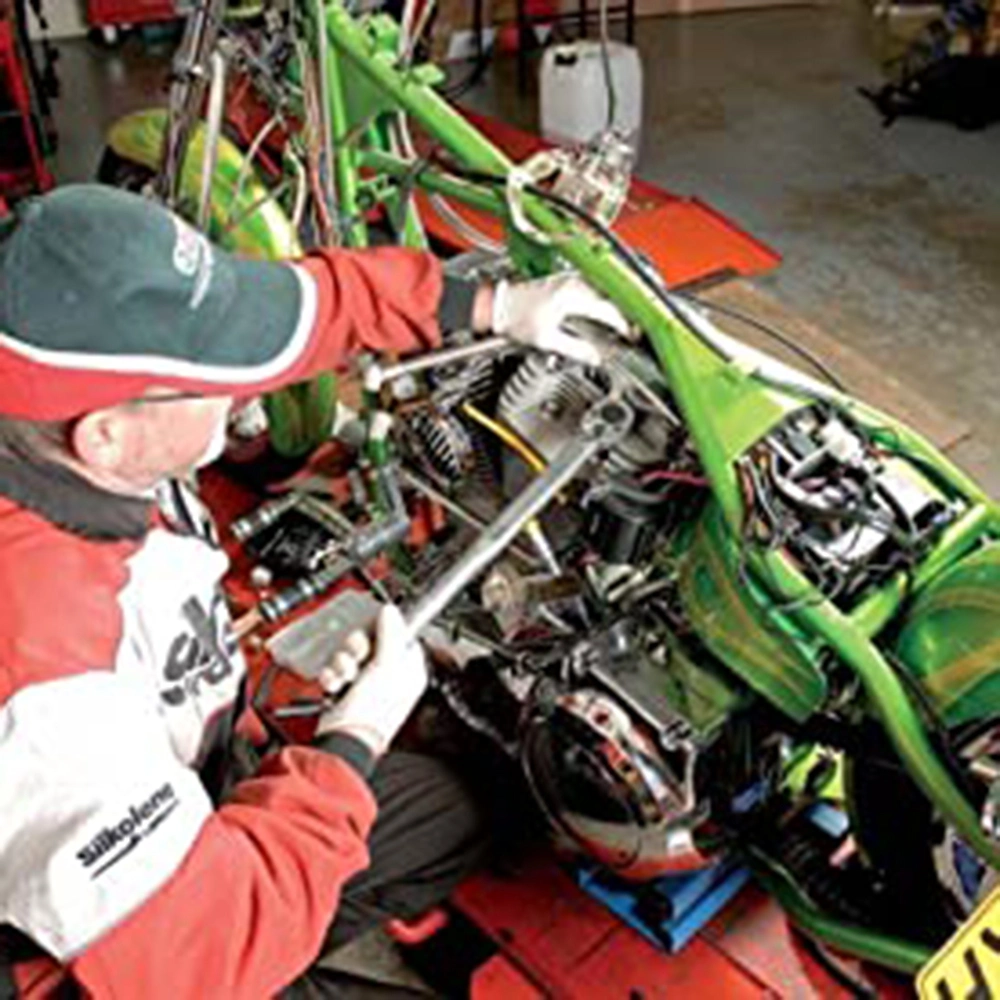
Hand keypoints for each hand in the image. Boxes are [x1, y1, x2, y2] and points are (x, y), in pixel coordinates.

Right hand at [315, 605, 426, 755]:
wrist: (346, 739)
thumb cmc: (373, 712)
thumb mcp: (387, 664)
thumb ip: (391, 632)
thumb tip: (392, 611)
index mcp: (410, 670)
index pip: (402, 635)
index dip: (386, 630)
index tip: (375, 631)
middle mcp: (391, 676)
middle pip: (371, 641)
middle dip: (358, 648)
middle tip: (358, 658)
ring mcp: (368, 684)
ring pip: (351, 654)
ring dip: (343, 663)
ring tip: (346, 677)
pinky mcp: (347, 691)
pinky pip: (337, 670)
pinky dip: (333, 676)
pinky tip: (336, 685)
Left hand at [491, 273, 629, 365]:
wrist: (496, 304)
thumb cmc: (514, 317)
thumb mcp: (547, 340)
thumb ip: (575, 349)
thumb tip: (595, 357)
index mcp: (572, 295)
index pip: (609, 310)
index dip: (623, 325)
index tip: (631, 336)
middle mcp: (573, 282)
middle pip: (610, 297)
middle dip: (623, 315)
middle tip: (631, 331)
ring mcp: (569, 278)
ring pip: (602, 290)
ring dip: (614, 306)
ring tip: (622, 323)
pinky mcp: (564, 279)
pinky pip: (592, 288)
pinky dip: (601, 300)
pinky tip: (603, 312)